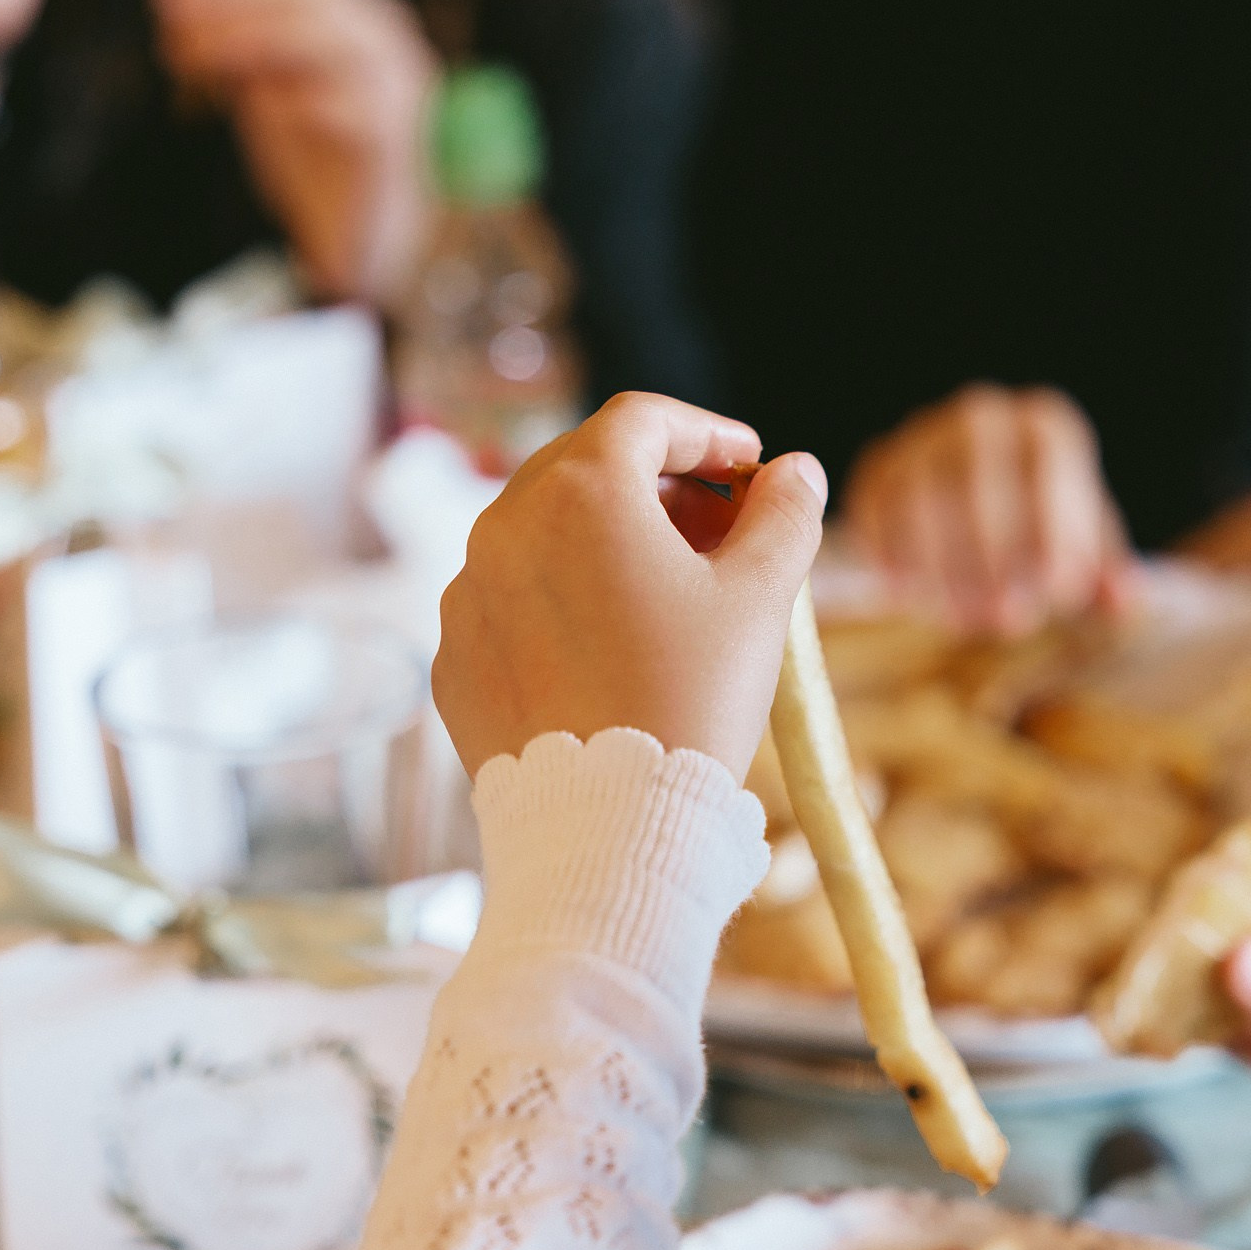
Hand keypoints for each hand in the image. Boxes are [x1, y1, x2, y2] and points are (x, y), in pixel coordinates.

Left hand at [157, 0, 436, 307]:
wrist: (365, 241)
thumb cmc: (319, 162)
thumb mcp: (271, 91)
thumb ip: (244, 49)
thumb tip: (182, 1)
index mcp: (368, 23)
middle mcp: (393, 46)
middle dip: (230, 4)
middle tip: (170, 20)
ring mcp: (399, 90)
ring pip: (317, 41)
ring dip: (240, 43)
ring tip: (189, 59)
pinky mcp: (390, 141)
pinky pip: (327, 106)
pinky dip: (277, 100)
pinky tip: (243, 105)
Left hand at [437, 394, 829, 776]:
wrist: (605, 829)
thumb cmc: (689, 702)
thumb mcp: (759, 599)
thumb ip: (785, 516)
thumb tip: (796, 473)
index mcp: (580, 492)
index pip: (644, 421)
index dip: (707, 434)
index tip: (748, 466)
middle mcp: (504, 528)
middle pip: (584, 469)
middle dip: (656, 485)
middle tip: (717, 526)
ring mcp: (467, 596)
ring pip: (541, 537)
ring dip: (604, 543)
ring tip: (667, 591)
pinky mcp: (454, 659)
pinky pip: (511, 605)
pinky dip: (560, 604)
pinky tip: (612, 647)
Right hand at [844, 383, 1137, 635]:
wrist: (978, 502)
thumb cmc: (1046, 529)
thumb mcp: (1084, 545)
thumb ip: (1105, 572)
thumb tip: (1126, 601)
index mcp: (1045, 425)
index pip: (1049, 465)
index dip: (1054, 529)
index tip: (1059, 593)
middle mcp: (981, 417)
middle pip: (979, 477)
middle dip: (992, 556)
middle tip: (1007, 622)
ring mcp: (924, 437)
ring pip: (920, 493)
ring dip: (940, 563)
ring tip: (962, 622)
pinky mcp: (879, 466)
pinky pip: (875, 503)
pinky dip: (887, 550)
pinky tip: (905, 596)